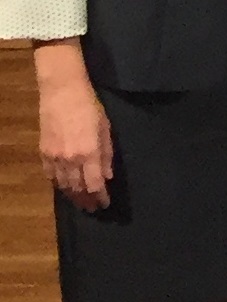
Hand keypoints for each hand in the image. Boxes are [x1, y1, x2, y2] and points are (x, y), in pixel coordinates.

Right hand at [34, 42, 112, 211]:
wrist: (62, 93)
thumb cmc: (90, 107)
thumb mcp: (106, 129)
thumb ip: (107, 155)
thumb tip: (108, 177)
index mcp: (89, 153)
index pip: (95, 184)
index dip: (100, 197)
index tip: (105, 204)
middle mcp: (70, 159)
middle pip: (78, 189)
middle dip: (86, 200)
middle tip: (93, 208)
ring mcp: (54, 157)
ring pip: (63, 185)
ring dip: (72, 196)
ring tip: (80, 202)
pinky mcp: (43, 153)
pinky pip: (50, 176)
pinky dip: (58, 184)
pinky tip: (64, 188)